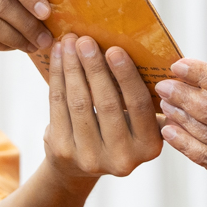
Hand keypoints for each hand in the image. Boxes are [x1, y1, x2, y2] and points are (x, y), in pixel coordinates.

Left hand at [44, 35, 162, 188]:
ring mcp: (90, 158)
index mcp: (149, 147)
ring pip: (79, 102)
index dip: (126, 76)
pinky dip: (57, 77)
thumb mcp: (139, 125)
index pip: (139, 105)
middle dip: (94, 67)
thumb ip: (147, 99)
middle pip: (106, 103)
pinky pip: (58, 106)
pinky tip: (58, 57)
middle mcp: (122, 158)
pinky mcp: (63, 152)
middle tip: (86, 40)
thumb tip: (139, 51)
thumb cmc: (118, 131)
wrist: (80, 166)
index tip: (115, 49)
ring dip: (72, 67)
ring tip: (69, 42)